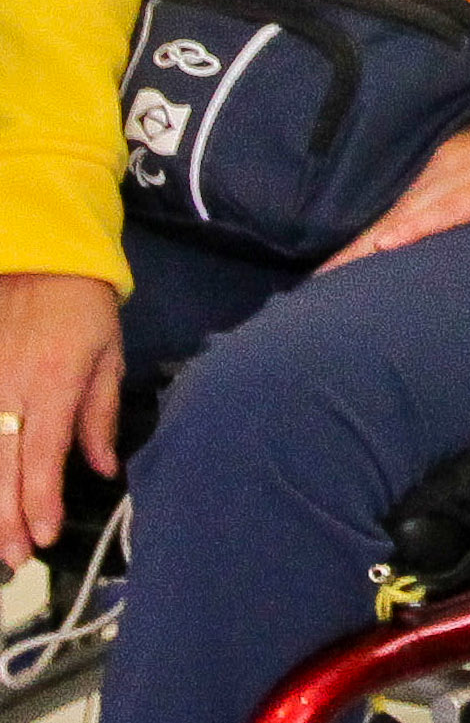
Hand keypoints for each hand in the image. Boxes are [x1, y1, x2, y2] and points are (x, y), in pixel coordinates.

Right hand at [0, 273, 116, 571]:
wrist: (41, 263)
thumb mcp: (108, 356)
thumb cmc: (83, 310)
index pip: (44, 455)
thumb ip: (100, 415)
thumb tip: (103, 468)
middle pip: (1, 465)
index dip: (41, 500)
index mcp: (54, 384)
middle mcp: (10, 390)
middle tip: (14, 558)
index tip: (43, 536)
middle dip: (6, 517)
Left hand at [321, 110, 469, 271]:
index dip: (363, 234)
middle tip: (313, 282)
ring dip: (366, 247)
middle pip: (388, 213)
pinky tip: (389, 245)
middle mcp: (447, 164)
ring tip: (331, 277)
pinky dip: (416, 227)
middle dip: (350, 250)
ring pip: (406, 215)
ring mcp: (467, 174)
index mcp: (449, 159)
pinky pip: (446, 211)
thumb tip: (446, 214)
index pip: (395, 202)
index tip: (332, 265)